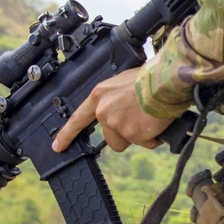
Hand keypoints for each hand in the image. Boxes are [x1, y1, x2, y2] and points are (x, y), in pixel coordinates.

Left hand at [52, 67, 177, 153]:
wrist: (165, 81)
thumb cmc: (150, 77)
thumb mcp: (124, 82)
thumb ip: (116, 98)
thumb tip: (124, 110)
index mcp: (100, 96)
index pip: (79, 119)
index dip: (68, 134)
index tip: (58, 146)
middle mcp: (104, 112)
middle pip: (112, 138)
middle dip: (126, 135)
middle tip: (141, 121)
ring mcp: (117, 124)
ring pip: (130, 141)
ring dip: (142, 135)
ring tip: (152, 117)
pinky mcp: (133, 134)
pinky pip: (147, 143)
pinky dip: (155, 136)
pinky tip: (158, 122)